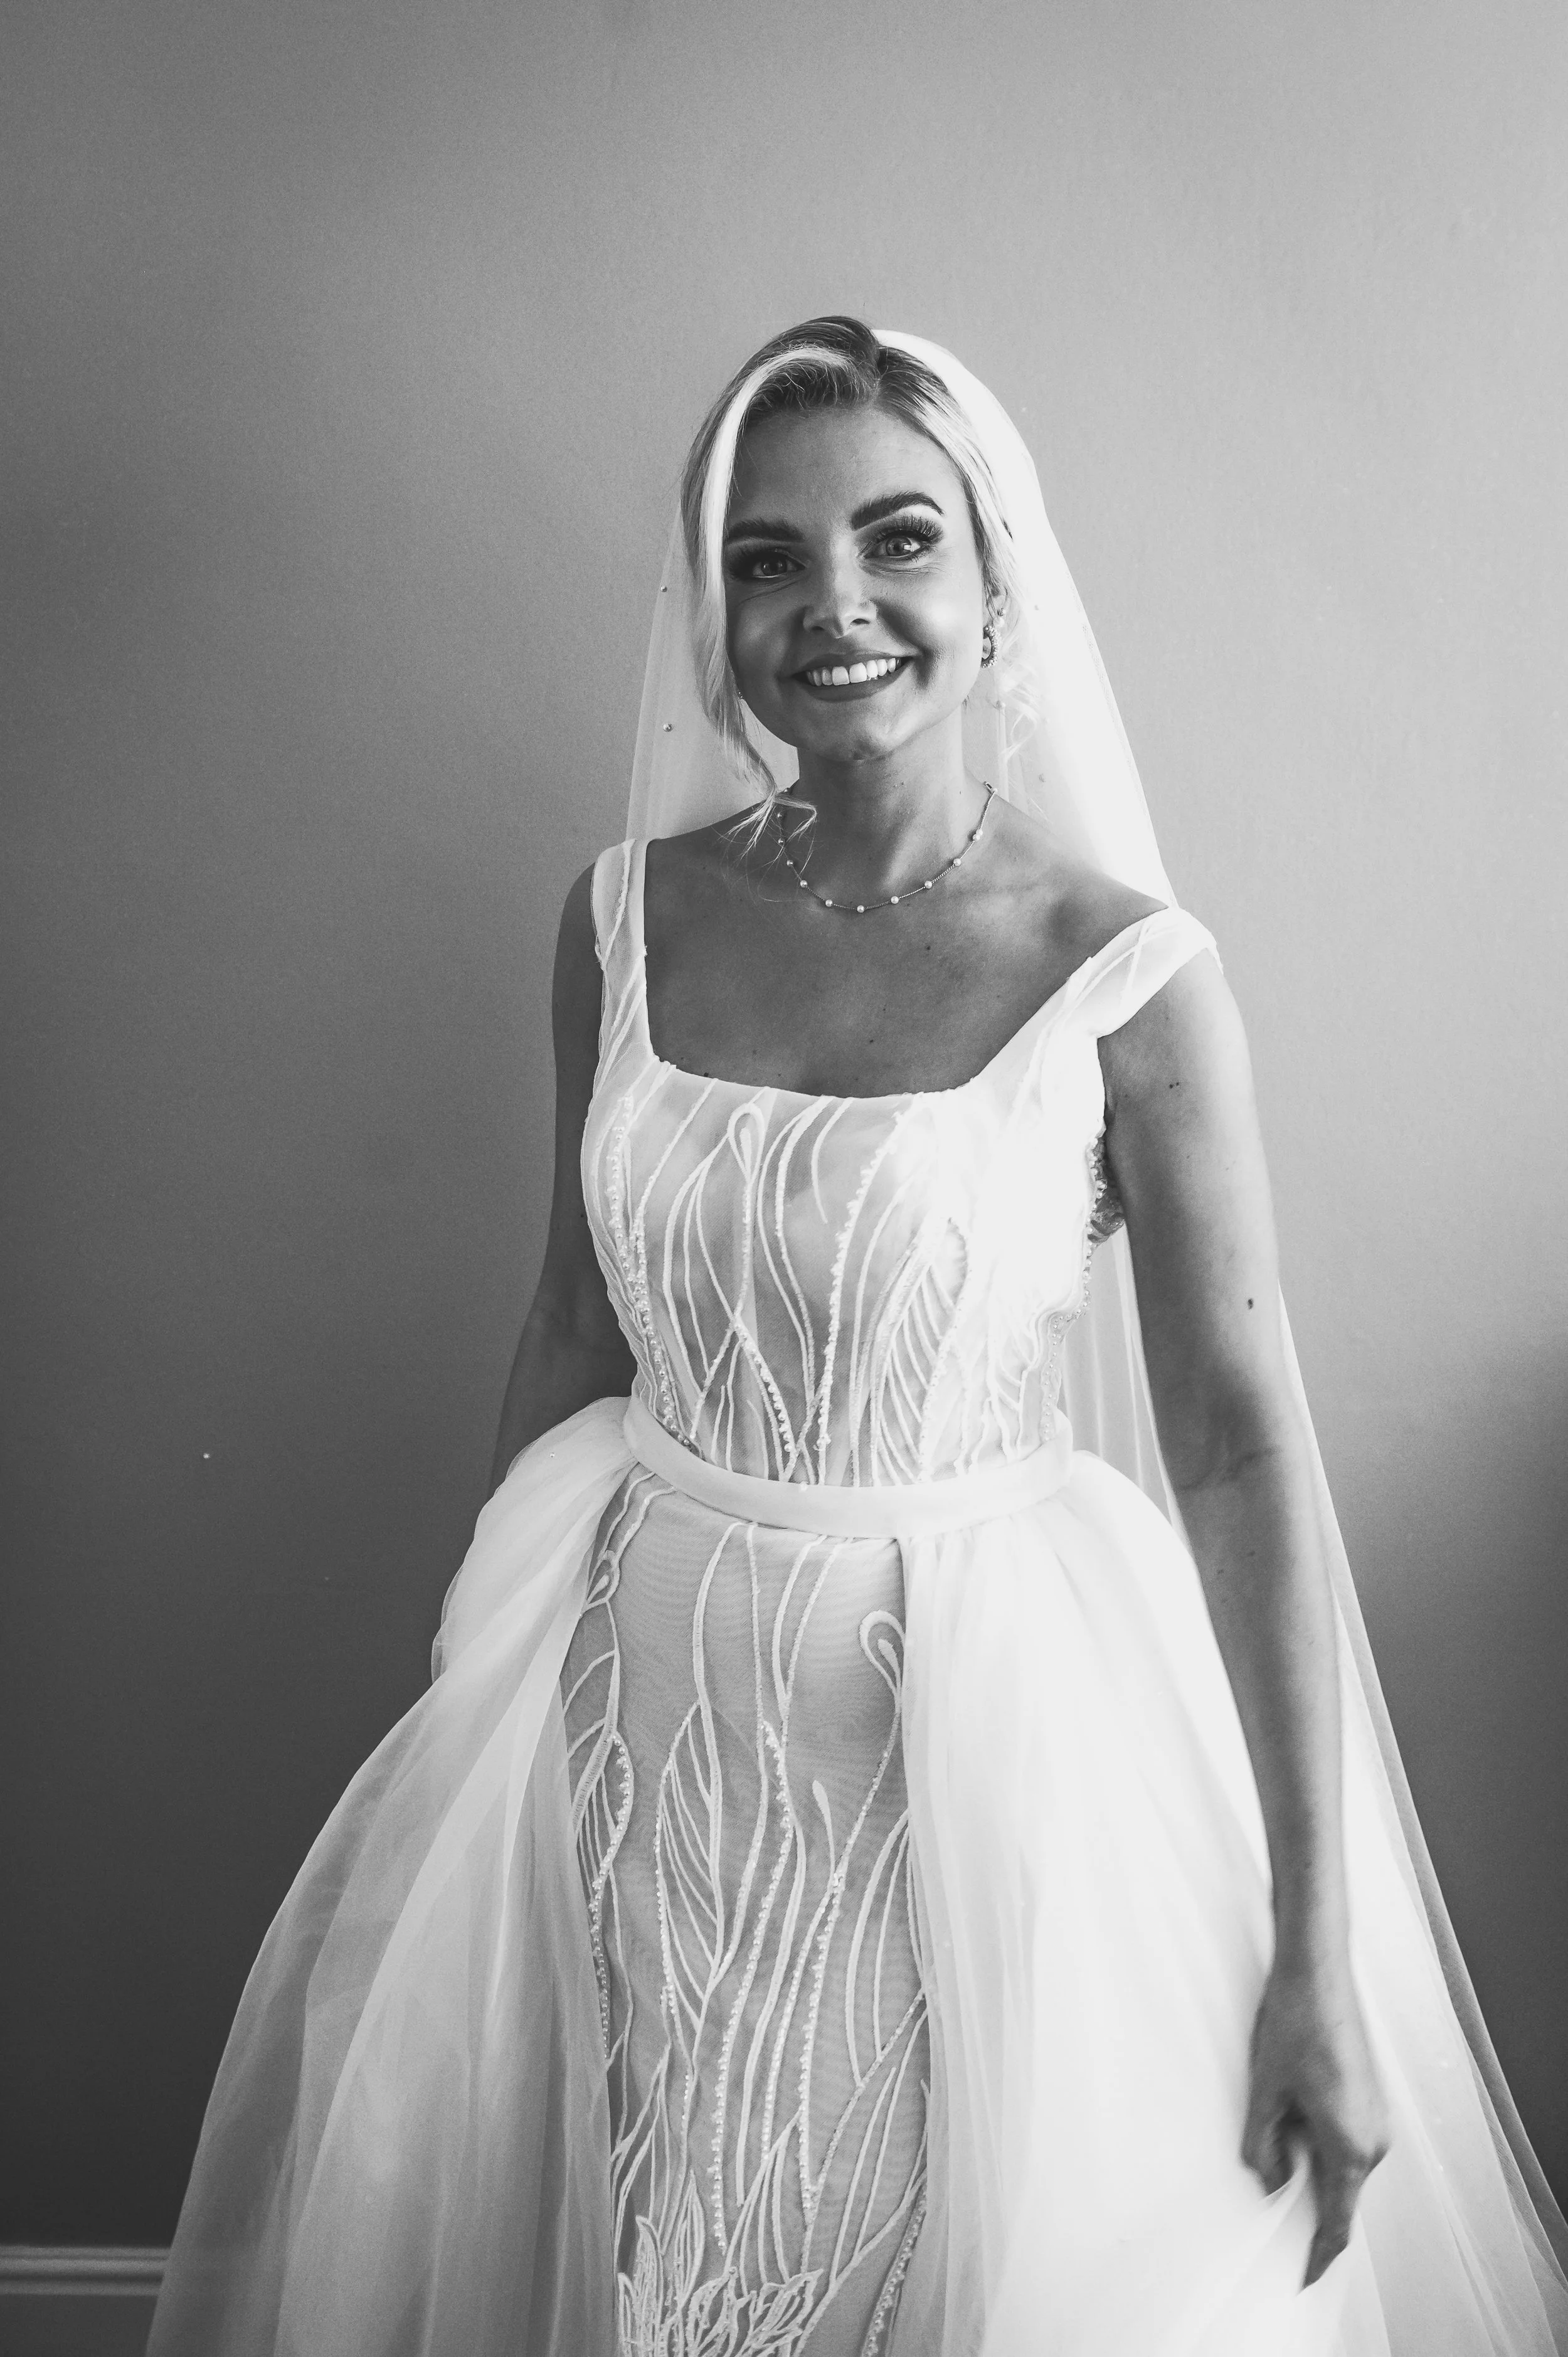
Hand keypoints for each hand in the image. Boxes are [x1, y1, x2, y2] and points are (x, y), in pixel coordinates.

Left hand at [1242, 1954, 1389, 2286]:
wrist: (1318, 1970)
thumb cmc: (1292, 2024)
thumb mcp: (1265, 2092)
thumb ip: (1264, 2148)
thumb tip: (1271, 2184)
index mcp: (1350, 2146)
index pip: (1337, 2222)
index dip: (1319, 2256)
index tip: (1302, 2280)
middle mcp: (1373, 2139)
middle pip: (1336, 2191)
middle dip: (1301, 2194)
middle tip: (1264, 2173)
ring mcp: (1376, 2117)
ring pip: (1338, 2161)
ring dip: (1307, 2158)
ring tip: (1273, 2118)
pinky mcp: (1371, 2098)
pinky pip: (1344, 2138)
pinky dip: (1318, 2138)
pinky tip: (1290, 2106)